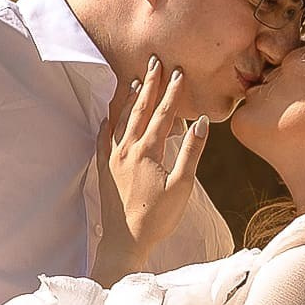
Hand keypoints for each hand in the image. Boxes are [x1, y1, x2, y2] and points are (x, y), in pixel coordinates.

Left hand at [105, 58, 208, 256]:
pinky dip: (108, 121)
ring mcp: (112, 158)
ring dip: (129, 98)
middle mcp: (126, 150)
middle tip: (154, 62)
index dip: (171, 92)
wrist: (125, 241)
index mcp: (147, 152)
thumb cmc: (158, 217)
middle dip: (148, 84)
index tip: (178, 71)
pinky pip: (104, 137)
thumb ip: (191, 151)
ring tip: (133, 80)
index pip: (163, 114)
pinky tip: (109, 115)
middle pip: (139, 109)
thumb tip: (200, 122)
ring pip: (120, 119)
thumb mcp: (182, 185)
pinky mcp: (103, 168)